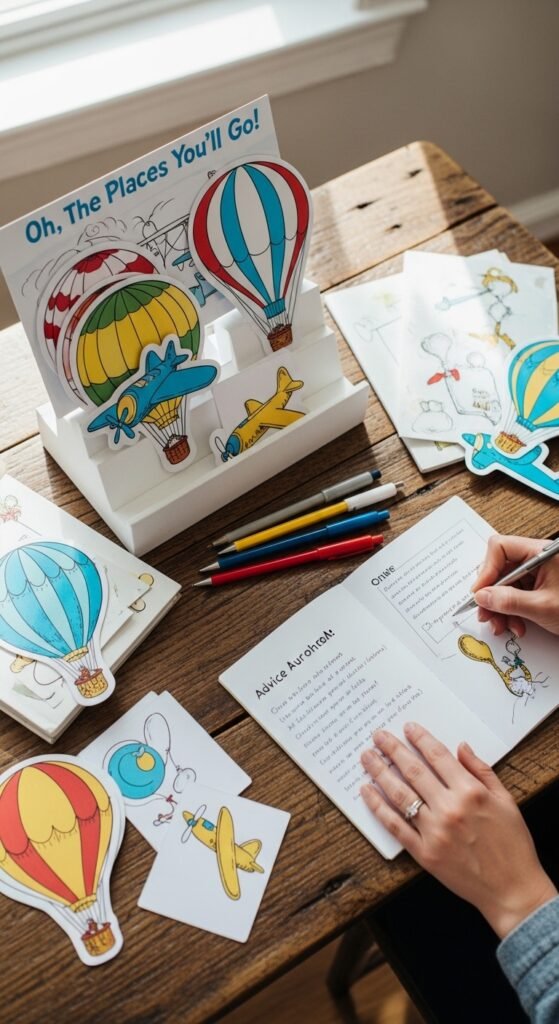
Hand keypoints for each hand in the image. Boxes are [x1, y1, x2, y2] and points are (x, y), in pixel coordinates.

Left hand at [360, 723, 556, 938]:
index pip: (438, 756)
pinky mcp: (424, 853)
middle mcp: (449, 808)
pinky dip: (378, 807)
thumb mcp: (506, 800)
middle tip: (378, 735)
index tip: (408, 728)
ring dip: (380, 772)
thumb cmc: (512, 844)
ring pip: (399, 794)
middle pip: (413, 770)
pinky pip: (395, 826)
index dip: (420, 739)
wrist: (511, 889)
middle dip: (393, 749)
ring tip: (367, 757)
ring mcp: (434, 831)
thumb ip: (482, 770)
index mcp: (471, 792)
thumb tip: (461, 746)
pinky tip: (367, 792)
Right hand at [472, 534, 558, 636]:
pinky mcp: (539, 587)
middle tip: (485, 615)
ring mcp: (538, 573)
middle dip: (492, 595)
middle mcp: (538, 559)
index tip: (480, 594)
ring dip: (501, 608)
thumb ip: (509, 601)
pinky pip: (515, 595)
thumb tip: (482, 597)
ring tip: (503, 627)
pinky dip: (512, 611)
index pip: (500, 548)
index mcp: (541, 553)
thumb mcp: (542, 607)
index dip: (486, 570)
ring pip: (505, 585)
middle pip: (500, 568)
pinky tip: (517, 625)